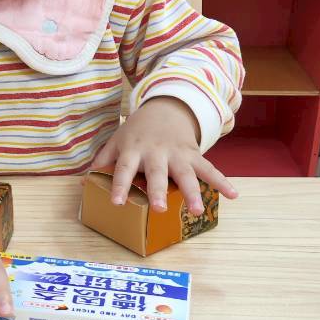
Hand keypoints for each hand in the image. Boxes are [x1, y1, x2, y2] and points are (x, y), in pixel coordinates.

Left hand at [87, 96, 237, 214]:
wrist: (166, 107)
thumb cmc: (137, 131)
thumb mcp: (117, 140)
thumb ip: (103, 159)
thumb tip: (85, 180)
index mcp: (134, 151)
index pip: (124, 170)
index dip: (120, 186)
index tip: (117, 203)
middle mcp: (156, 153)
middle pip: (157, 174)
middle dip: (158, 191)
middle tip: (160, 209)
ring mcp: (177, 154)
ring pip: (186, 174)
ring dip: (193, 192)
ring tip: (197, 211)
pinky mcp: (194, 154)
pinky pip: (210, 169)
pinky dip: (222, 181)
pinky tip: (233, 195)